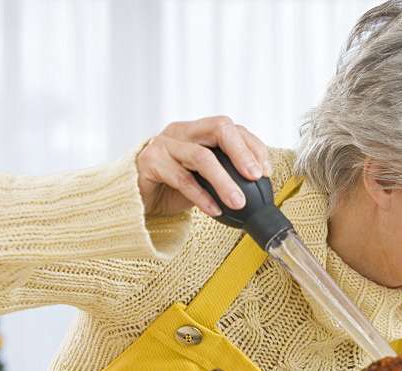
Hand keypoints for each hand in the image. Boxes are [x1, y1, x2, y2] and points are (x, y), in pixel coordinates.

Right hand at [136, 116, 272, 217]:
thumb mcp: (205, 179)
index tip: (266, 171)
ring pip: (201, 156)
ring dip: (224, 181)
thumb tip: (261, 185)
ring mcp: (164, 144)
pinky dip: (201, 196)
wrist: (135, 199)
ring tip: (239, 203)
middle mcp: (182, 132)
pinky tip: (214, 210)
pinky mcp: (149, 162)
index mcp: (199, 131)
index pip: (231, 128)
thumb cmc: (173, 187)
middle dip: (241, 152)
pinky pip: (181, 179)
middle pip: (218, 128)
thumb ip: (227, 173)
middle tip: (255, 177)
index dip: (252, 147)